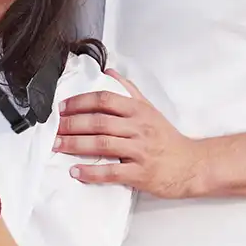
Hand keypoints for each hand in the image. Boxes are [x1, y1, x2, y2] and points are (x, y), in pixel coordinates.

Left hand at [55, 70, 206, 198]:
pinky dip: (91, 172)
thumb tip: (111, 72)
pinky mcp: (140, 173)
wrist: (191, 165)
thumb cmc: (168, 138)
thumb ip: (130, 91)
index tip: (62, 107)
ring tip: (57, 145)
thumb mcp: (151, 109)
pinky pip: (112, 172)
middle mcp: (139, 128)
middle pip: (99, 121)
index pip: (104, 100)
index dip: (80, 102)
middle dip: (72, 123)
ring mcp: (140, 150)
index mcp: (138, 110)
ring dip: (75, 145)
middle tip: (53, 127)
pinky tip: (76, 171)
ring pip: (102, 144)